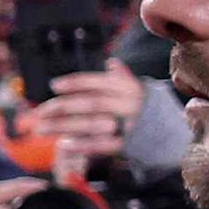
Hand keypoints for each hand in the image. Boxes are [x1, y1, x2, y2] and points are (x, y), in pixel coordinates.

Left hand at [23, 60, 143, 168]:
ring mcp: (130, 126)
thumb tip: (112, 62)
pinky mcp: (128, 145)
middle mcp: (130, 105)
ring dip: (64, 127)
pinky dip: (81, 145)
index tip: (53, 85)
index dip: (76, 82)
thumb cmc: (143, 109)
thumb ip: (120, 78)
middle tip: (40, 112)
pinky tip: (63, 144)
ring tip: (42, 128)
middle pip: (91, 104)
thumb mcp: (135, 91)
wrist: (168, 135)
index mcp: (129, 88)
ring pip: (92, 124)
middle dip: (63, 107)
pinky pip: (101, 145)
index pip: (98, 82)